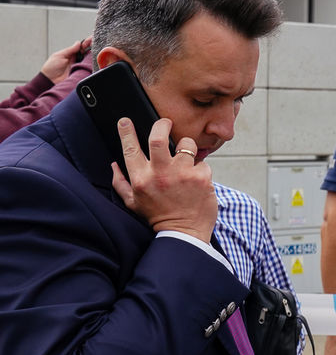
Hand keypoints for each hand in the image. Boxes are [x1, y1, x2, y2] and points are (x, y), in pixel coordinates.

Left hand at [39, 38, 90, 82]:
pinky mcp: (81, 74)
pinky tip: (95, 61)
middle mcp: (76, 60)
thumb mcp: (59, 55)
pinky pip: (88, 69)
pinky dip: (92, 65)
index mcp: (70, 54)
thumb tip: (78, 43)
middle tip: (95, 44)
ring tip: (97, 51)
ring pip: (89, 61)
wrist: (50, 80)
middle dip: (92, 48)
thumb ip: (70, 50)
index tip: (91, 39)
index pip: (80, 47)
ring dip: (93, 56)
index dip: (86, 43)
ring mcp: (79, 67)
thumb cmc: (51, 68)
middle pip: (87, 53)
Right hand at [110, 118, 216, 239]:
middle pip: (158, 137)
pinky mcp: (202, 178)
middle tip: (165, 123)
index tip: (125, 120)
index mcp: (141, 179)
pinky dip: (201, 168)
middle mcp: (160, 174)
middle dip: (161, 124)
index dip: (126, 131)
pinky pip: (203, 163)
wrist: (185, 234)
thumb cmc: (158, 217)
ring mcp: (182, 175)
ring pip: (186, 145)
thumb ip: (121, 182)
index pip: (130, 148)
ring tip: (187, 157)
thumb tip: (113, 164)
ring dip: (187, 147)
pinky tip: (198, 181)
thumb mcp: (133, 203)